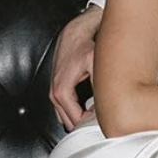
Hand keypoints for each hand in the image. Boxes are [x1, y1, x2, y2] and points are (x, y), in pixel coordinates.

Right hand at [49, 4, 102, 130]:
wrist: (74, 32)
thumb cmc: (83, 46)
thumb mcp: (95, 64)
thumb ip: (98, 86)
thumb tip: (103, 105)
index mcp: (62, 89)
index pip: (74, 118)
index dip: (89, 123)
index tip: (102, 124)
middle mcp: (55, 92)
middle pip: (68, 121)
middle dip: (84, 124)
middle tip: (101, 124)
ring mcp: (54, 90)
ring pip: (65, 116)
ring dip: (79, 119)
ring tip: (95, 119)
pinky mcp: (58, 88)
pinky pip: (64, 108)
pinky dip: (75, 112)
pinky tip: (88, 110)